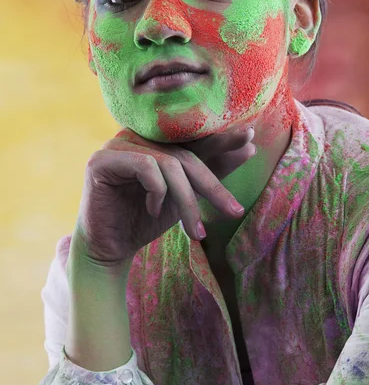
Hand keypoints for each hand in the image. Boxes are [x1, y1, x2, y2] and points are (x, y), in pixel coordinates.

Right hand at [71, 126, 255, 265]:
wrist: (110, 248)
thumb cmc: (146, 219)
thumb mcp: (186, 196)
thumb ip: (212, 172)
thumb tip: (249, 148)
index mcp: (154, 140)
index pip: (193, 138)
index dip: (222, 140)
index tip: (251, 140)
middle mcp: (135, 136)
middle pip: (185, 155)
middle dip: (212, 186)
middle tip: (234, 211)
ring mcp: (117, 144)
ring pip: (169, 163)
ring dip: (187, 200)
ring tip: (194, 231)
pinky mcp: (101, 160)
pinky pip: (145, 167)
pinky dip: (158, 192)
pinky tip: (153, 211)